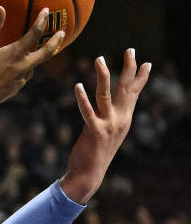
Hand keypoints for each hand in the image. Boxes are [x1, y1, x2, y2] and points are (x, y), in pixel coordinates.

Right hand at [0, 7, 64, 115]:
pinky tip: (16, 68)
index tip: (47, 11)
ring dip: (38, 56)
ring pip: (34, 65)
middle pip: (46, 52)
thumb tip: (0, 8)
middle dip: (55, 41)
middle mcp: (23, 67)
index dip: (41, 20)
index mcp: (16, 54)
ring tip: (35, 51)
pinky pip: (24, 75)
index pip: (34, 34)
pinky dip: (25, 68)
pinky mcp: (14, 89)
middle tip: (62, 33)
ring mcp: (20, 80)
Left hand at [60, 49, 150, 203]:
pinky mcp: (93, 131)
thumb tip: (108, 106)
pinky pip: (87, 111)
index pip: (133, 94)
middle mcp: (120, 120)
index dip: (139, 78)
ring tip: (99, 58)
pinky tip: (78, 85)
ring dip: (103, 76)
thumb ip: (109, 117)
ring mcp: (108, 125)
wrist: (89, 173)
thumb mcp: (108, 132)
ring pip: (106, 95)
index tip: (146, 62)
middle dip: (129, 68)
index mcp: (124, 119)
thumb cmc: (95, 152)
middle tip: (130, 49)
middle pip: (125, 89)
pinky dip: (82, 98)